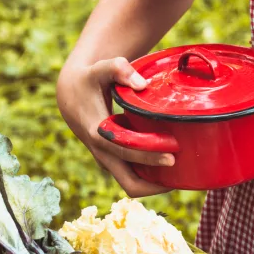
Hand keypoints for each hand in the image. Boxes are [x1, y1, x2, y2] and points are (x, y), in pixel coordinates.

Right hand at [56, 56, 172, 196]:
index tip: (172, 157)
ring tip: (182, 174)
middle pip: (130, 184)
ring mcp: (107, 160)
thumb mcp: (99, 69)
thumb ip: (119, 69)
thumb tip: (142, 85)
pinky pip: (133, 177)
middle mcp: (102, 153)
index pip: (126, 153)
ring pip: (133, 185)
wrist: (71, 95)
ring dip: (155, 184)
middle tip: (182, 174)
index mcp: (98, 134)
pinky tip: (171, 168)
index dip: (148, 157)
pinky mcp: (113, 160)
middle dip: (155, 185)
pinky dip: (150, 177)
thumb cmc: (88, 80)